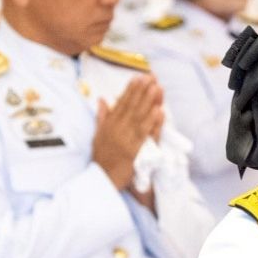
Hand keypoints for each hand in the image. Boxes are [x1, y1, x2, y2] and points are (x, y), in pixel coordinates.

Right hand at [93, 75, 163, 190]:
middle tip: (150, 77)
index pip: (121, 103)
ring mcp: (125, 140)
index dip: (131, 89)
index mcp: (109, 124)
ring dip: (149, 102)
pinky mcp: (134, 151)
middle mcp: (116, 129)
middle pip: (132, 107)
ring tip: (157, 88)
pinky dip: (153, 123)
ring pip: (139, 117)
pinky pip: (145, 135)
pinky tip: (160, 112)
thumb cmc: (101, 158)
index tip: (139, 77)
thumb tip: (102, 99)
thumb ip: (101, 116)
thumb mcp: (98, 135)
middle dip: (142, 91)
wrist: (101, 180)